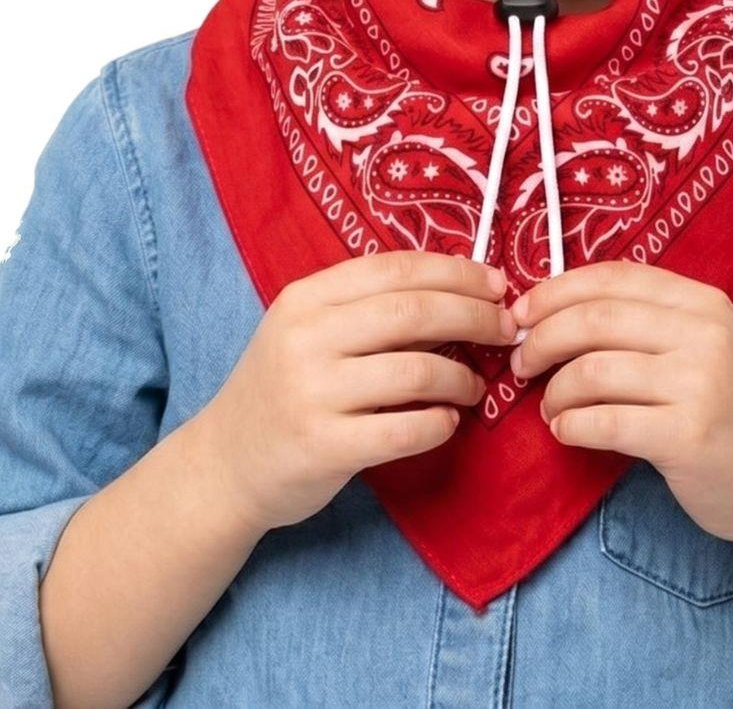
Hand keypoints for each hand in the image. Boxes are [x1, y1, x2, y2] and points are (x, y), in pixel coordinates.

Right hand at [199, 250, 519, 534]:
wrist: (225, 463)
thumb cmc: (284, 387)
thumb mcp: (309, 330)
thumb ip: (368, 307)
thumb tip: (462, 292)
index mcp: (306, 298)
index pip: (395, 268)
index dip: (456, 272)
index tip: (496, 284)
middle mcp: (306, 338)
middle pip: (413, 312)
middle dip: (474, 316)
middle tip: (506, 330)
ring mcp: (312, 393)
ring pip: (416, 371)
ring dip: (462, 376)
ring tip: (474, 386)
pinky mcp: (324, 447)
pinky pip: (405, 429)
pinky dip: (440, 423)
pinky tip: (448, 421)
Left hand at [509, 260, 732, 546]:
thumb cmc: (724, 410)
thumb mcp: (697, 347)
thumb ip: (641, 323)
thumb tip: (547, 313)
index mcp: (702, 302)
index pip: (614, 278)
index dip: (556, 291)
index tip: (521, 314)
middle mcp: (704, 334)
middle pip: (596, 319)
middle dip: (543, 339)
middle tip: (520, 363)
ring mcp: (699, 385)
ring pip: (593, 371)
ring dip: (556, 390)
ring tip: (550, 407)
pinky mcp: (688, 437)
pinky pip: (605, 422)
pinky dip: (571, 425)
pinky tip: (565, 431)